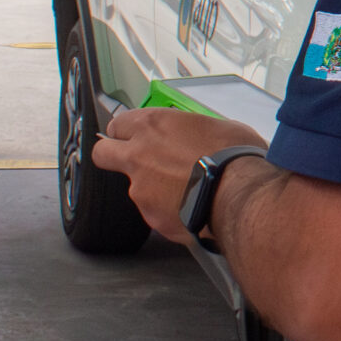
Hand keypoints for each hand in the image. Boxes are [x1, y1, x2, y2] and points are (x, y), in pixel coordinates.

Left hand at [91, 107, 267, 244]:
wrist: (238, 194)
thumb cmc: (234, 155)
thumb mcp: (220, 126)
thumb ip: (197, 131)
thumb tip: (204, 136)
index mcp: (153, 126)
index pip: (118, 124)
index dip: (127, 131)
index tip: (138, 136)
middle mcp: (138, 155)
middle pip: (102, 153)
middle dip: (113, 156)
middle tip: (135, 162)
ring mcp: (140, 188)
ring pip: (135, 188)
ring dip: (153, 189)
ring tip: (186, 192)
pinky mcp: (151, 216)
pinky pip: (155, 213)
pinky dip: (169, 212)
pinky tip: (191, 208)